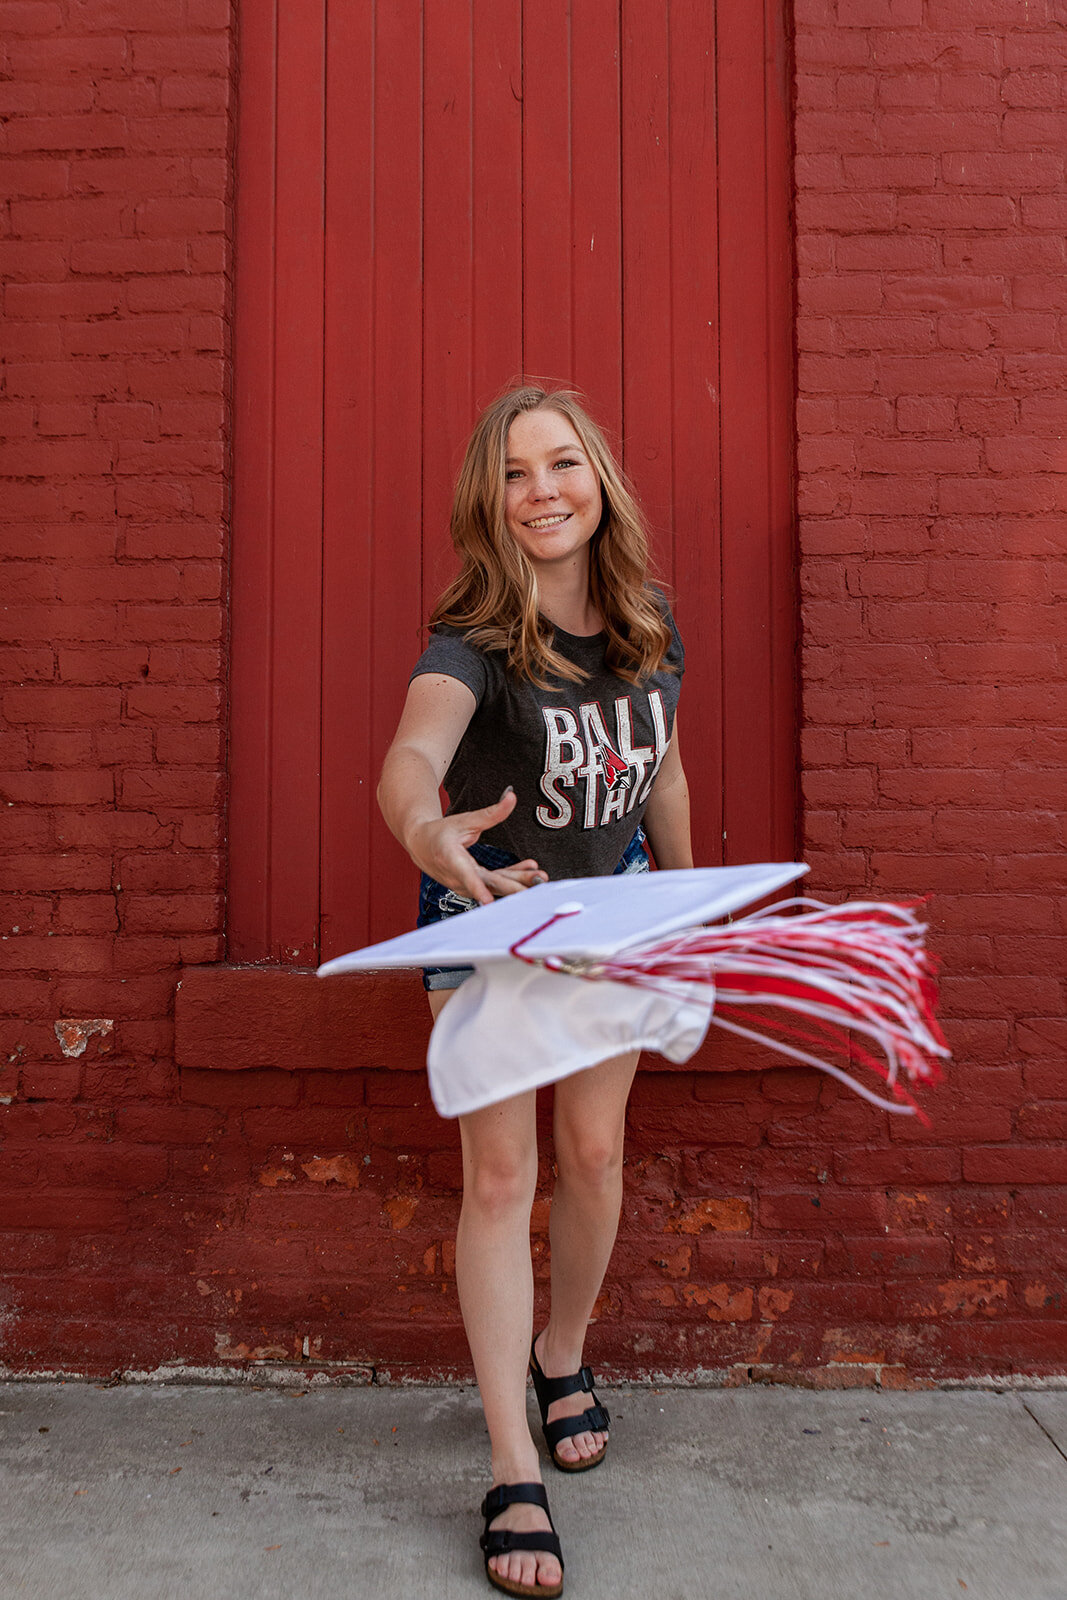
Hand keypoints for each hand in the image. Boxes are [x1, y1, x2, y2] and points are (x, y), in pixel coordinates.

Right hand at [406, 788, 547, 905]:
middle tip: (536, 885)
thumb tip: (512, 796)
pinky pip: (495, 883)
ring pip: (495, 885)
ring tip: (540, 877)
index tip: (487, 900)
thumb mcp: (465, 819)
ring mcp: (465, 884)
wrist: (421, 845)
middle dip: (514, 885)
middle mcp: (457, 876)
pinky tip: (531, 869)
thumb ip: (491, 813)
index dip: (477, 888)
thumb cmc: (440, 832)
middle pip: (489, 883)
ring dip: (519, 882)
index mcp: (450, 858)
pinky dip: (513, 876)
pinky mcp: (473, 885)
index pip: (465, 875)